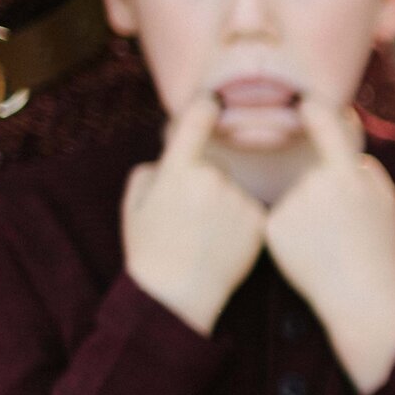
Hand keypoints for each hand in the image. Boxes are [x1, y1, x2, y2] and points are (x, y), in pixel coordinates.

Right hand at [121, 95, 268, 335]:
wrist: (177, 295)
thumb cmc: (149, 249)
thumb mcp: (135, 204)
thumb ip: (152, 171)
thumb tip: (171, 155)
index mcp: (177, 170)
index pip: (196, 122)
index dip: (205, 106)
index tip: (214, 99)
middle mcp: (212, 179)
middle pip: (215, 165)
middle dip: (206, 181)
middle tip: (189, 217)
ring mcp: (239, 199)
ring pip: (234, 188)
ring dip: (225, 202)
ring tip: (206, 235)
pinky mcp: (259, 220)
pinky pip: (250, 208)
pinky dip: (241, 220)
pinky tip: (224, 243)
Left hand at [264, 102, 394, 394]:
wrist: (361, 297)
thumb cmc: (380, 250)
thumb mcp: (387, 203)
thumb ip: (365, 170)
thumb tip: (343, 152)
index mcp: (349, 176)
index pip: (327, 127)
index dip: (314, 109)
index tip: (303, 100)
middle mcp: (317, 186)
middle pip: (313, 173)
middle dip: (324, 194)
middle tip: (343, 229)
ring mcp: (292, 206)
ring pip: (295, 196)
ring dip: (307, 214)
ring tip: (328, 245)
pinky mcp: (272, 227)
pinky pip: (279, 217)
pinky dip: (291, 232)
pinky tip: (309, 253)